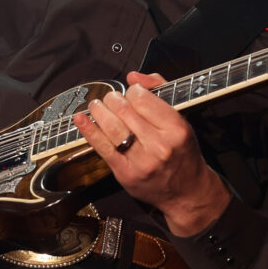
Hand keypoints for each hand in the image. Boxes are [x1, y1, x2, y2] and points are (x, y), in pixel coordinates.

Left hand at [73, 71, 230, 236]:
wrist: (186, 192)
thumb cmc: (183, 153)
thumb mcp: (182, 120)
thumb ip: (160, 92)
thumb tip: (133, 76)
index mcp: (176, 129)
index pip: (143, 99)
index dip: (132, 91)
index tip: (131, 93)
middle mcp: (160, 145)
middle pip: (125, 111)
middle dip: (113, 99)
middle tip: (111, 98)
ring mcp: (141, 161)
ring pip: (112, 127)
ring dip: (99, 111)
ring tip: (97, 105)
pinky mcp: (125, 173)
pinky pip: (103, 148)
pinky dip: (89, 131)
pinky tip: (81, 120)